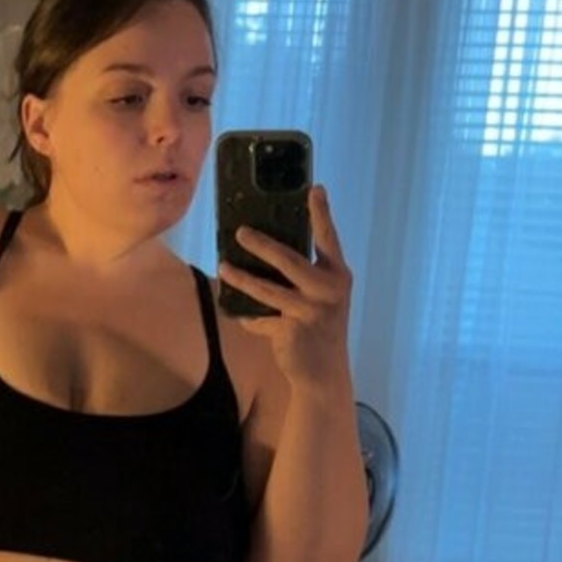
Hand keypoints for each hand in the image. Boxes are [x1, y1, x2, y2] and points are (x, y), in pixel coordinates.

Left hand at [218, 184, 352, 390]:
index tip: (314, 188)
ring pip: (266, 289)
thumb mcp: (323, 298)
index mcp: (338, 276)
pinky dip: (245, 316)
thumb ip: (306, 276)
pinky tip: (233, 311)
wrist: (324, 373)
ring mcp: (309, 312)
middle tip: (240, 232)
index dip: (321, 213)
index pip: (328, 239)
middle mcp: (327, 291)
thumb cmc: (320, 328)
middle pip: (288, 260)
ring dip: (240, 278)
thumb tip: (267, 251)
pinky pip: (258, 319)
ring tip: (223, 267)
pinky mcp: (289, 332)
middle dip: (261, 244)